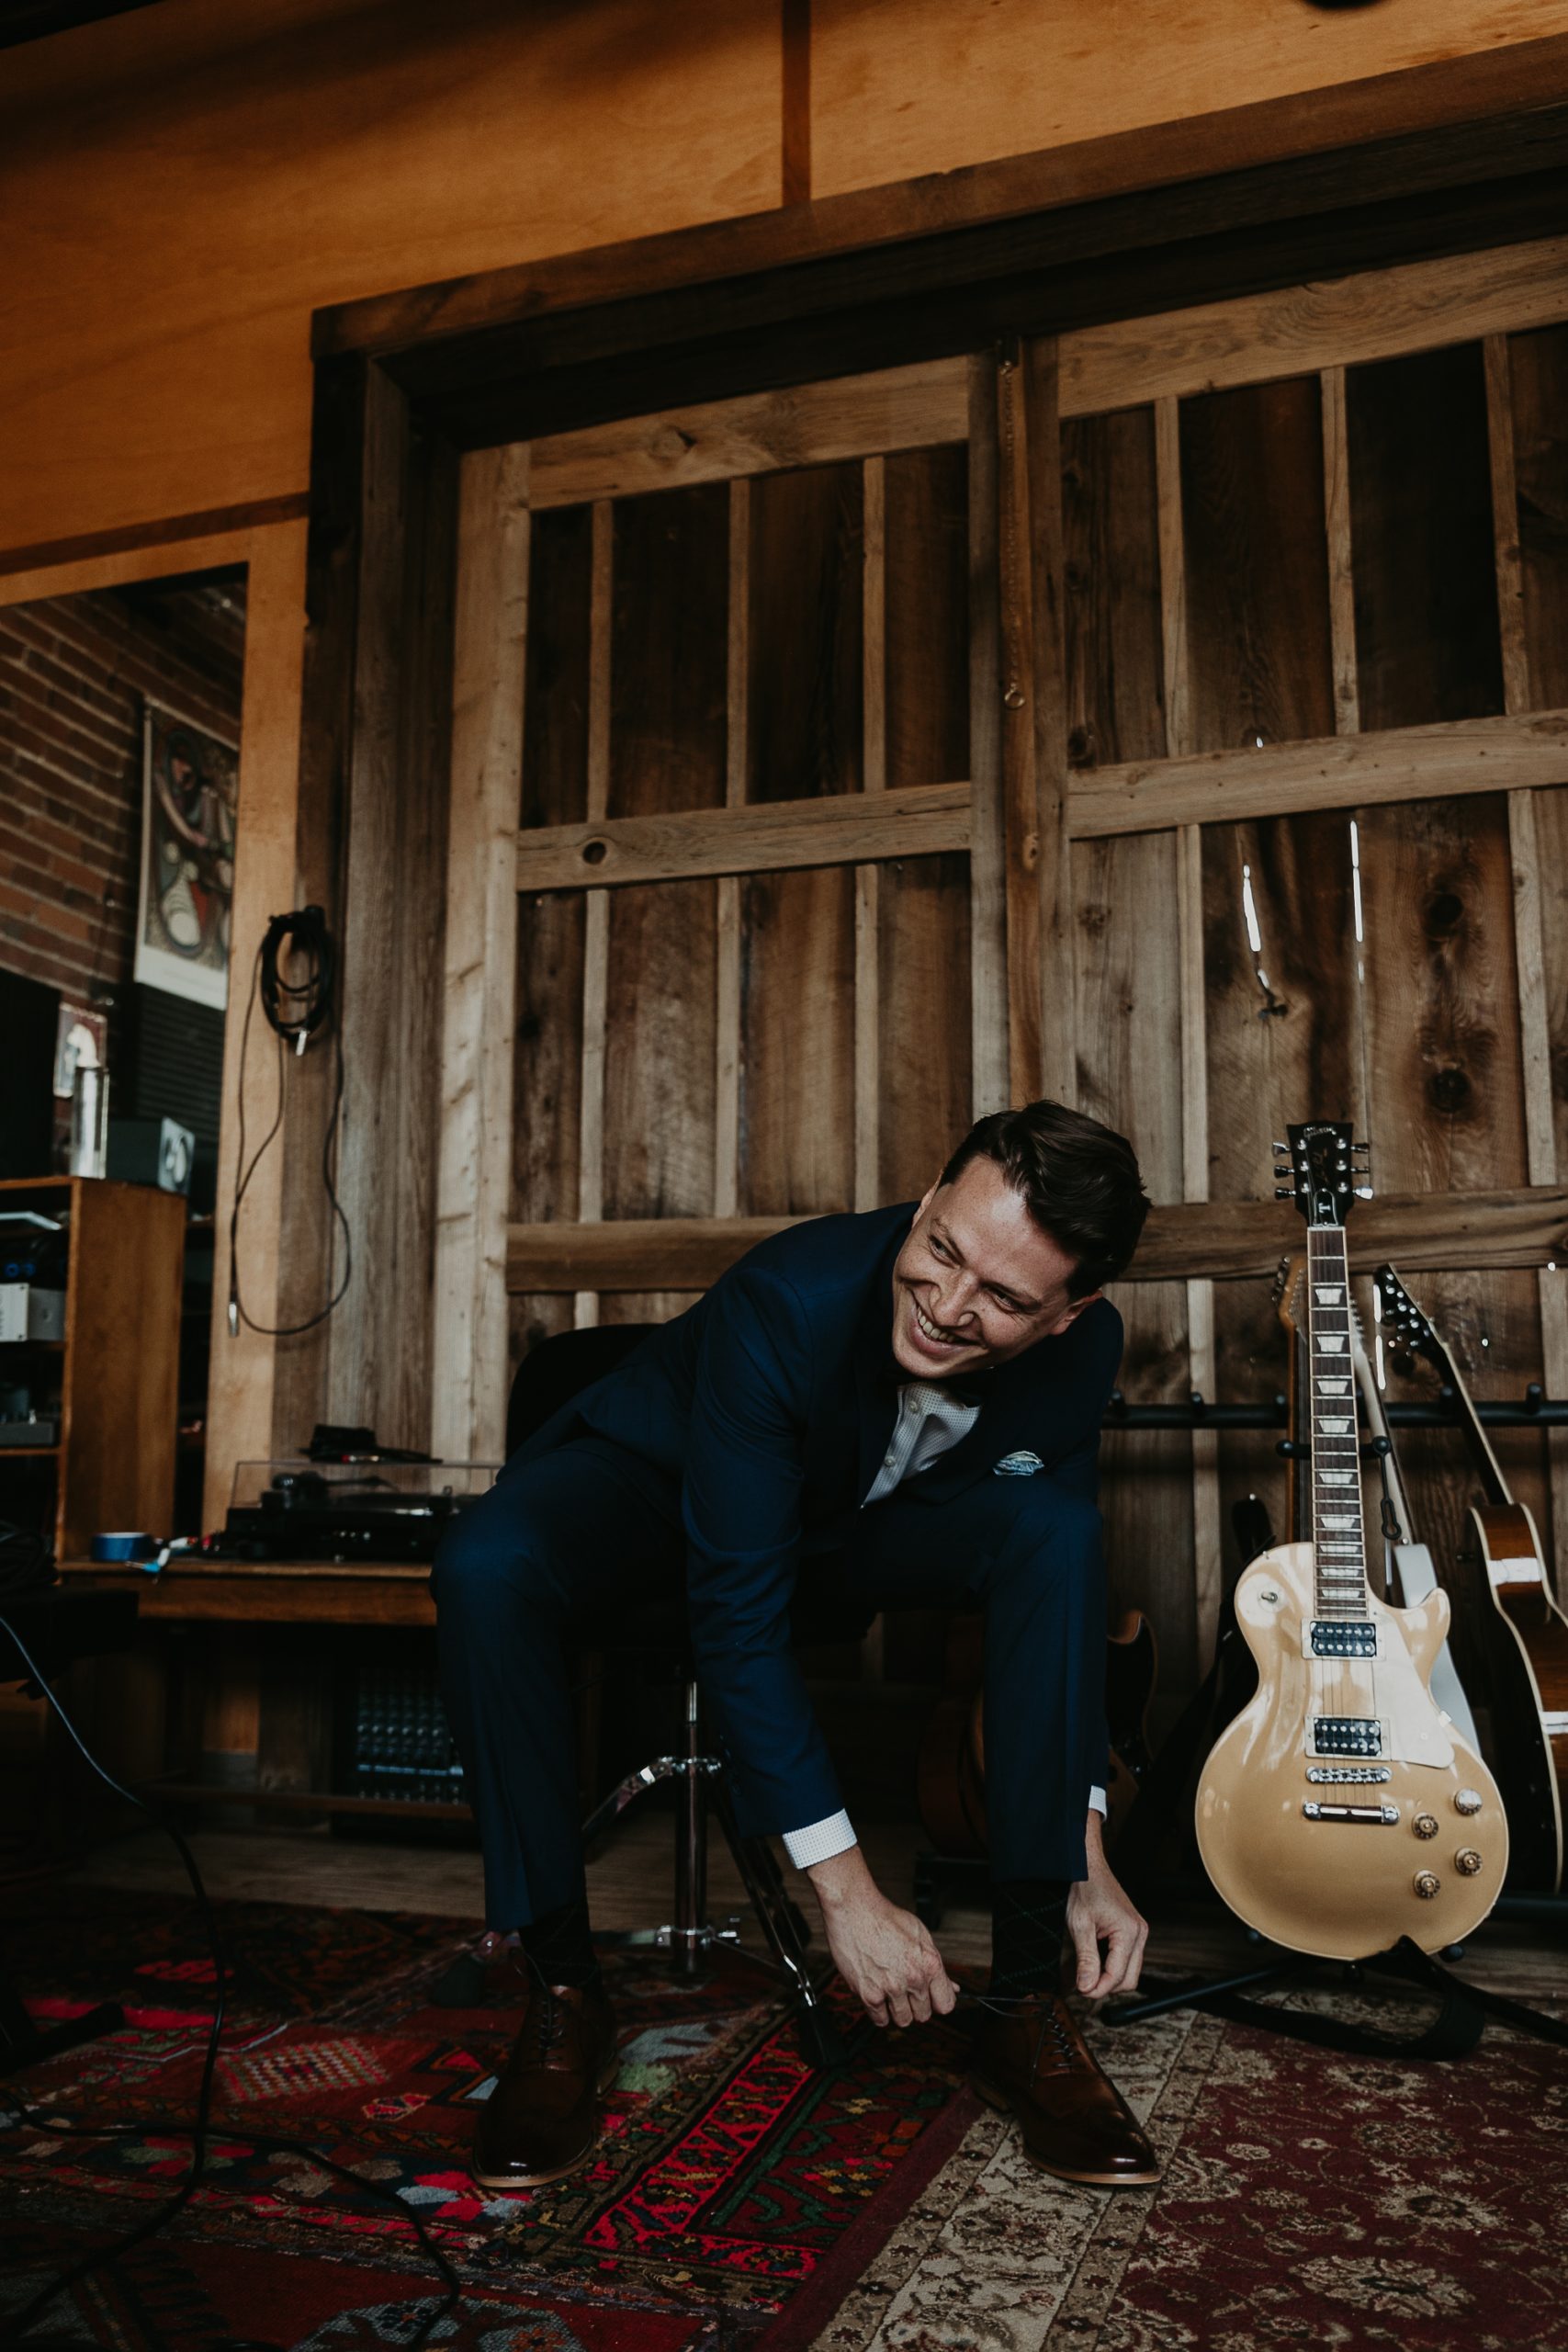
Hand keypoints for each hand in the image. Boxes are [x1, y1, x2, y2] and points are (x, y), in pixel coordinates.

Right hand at [806, 1845, 958, 2026]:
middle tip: (906, 1990)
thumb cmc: (885, 1917)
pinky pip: (880, 2020)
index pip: (945, 2004)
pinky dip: (879, 2012)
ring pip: (903, 2020)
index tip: (931, 1999)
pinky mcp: (868, 1994)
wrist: (855, 1909)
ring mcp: (891, 1988)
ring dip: (898, 2010)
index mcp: (929, 1964)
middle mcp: (913, 1978)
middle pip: (924, 2014)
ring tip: (891, 1992)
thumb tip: (950, 1986)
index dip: (938, 2002)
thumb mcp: (920, 1934)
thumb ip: (935, 1964)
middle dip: (916, 2005)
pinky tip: (878, 1995)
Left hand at [1066, 1809, 1147, 1999]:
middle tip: (1080, 1985)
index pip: (1117, 1976)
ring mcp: (1138, 1933)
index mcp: (1130, 1932)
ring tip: (1084, 1973)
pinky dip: (1110, 1966)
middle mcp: (1140, 1934)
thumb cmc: (1085, 1889)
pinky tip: (1092, 1963)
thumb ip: (1086, 1959)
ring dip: (1107, 1978)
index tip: (1080, 1992)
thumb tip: (1087, 1988)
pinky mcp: (1132, 1932)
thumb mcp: (1080, 1925)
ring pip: (1128, 1972)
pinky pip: (1125, 1959)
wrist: (1088, 1866)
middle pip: (1128, 1980)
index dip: (1098, 1989)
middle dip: (1105, 1987)